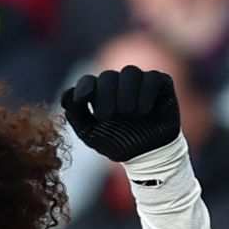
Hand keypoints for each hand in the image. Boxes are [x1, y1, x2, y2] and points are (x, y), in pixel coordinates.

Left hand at [62, 67, 181, 163]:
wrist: (148, 156)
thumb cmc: (119, 143)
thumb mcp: (91, 133)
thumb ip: (76, 115)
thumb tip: (66, 98)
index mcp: (100, 92)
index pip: (88, 81)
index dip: (84, 88)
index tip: (83, 100)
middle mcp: (119, 83)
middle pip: (108, 76)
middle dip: (106, 96)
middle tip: (109, 116)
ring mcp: (140, 81)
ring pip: (130, 72)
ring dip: (126, 94)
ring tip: (128, 113)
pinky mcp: (161, 83)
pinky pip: (151, 78)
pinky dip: (145, 94)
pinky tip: (144, 111)